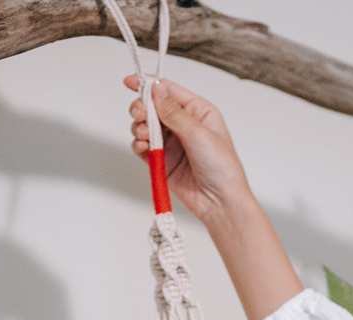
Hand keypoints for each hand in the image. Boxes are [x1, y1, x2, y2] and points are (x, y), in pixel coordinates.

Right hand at [125, 76, 251, 222]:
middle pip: (152, 107)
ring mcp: (173, 143)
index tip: (130, 82)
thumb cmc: (222, 169)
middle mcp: (184, 125)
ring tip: (145, 136)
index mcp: (198, 111)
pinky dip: (139, 145)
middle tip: (140, 117)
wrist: (221, 203)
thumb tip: (156, 89)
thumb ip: (173, 111)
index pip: (168, 91)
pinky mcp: (163, 161)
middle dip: (142, 109)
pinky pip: (144, 147)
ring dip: (139, 128)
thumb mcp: (199, 133)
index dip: (148, 85)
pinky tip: (143, 147)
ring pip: (145, 126)